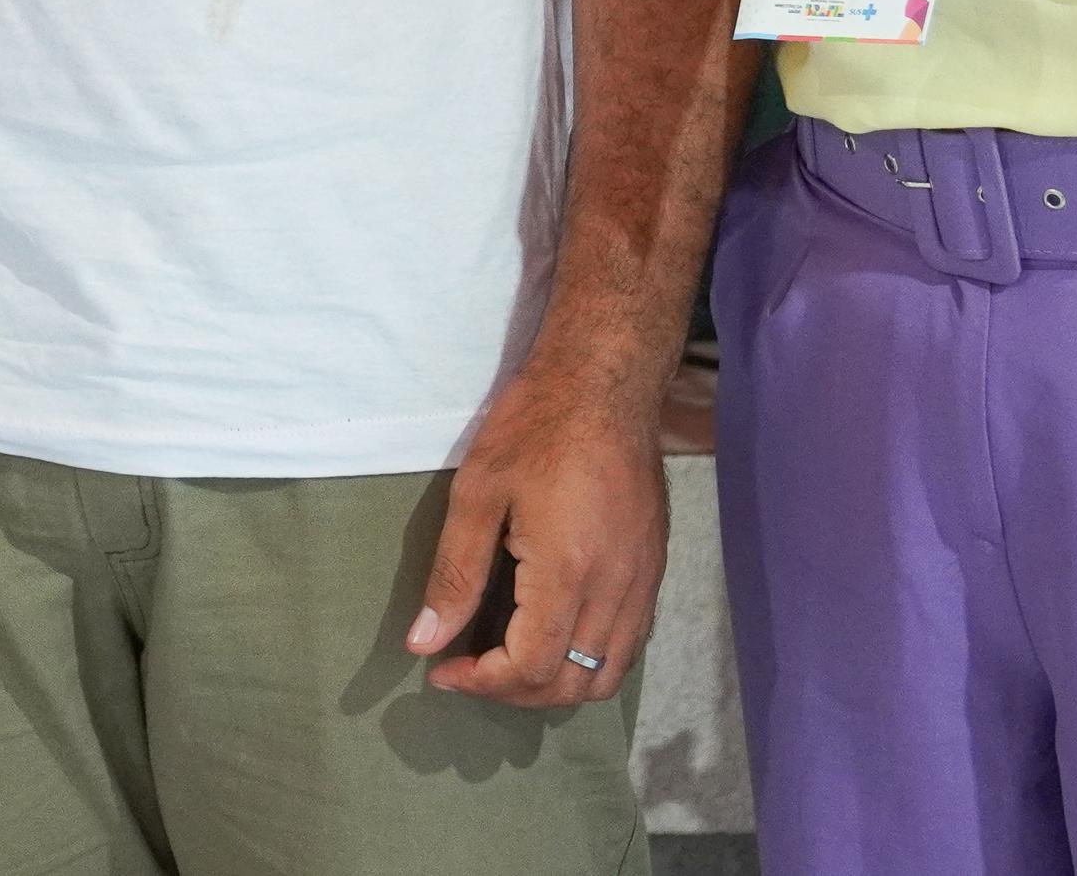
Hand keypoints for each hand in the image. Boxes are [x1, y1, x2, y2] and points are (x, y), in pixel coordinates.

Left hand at [402, 360, 665, 707]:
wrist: (604, 384)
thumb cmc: (534, 427)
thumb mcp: (477, 493)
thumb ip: (453, 575)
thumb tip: (423, 640)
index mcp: (569, 573)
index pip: (531, 668)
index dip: (481, 684)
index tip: (441, 670)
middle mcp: (617, 590)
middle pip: (572, 685)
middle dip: (514, 693)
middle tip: (468, 669)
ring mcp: (643, 583)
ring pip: (608, 675)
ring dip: (555, 687)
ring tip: (507, 664)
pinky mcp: (653, 571)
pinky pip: (628, 644)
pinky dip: (588, 662)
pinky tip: (552, 636)